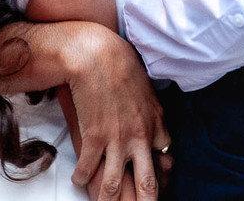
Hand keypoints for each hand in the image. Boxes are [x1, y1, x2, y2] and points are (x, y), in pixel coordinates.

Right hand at [65, 25, 167, 200]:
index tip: (154, 189)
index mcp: (155, 127)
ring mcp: (117, 140)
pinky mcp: (94, 136)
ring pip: (115, 185)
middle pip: (147, 185)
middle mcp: (139, 139)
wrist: (98, 55)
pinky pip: (88, 168)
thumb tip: (160, 137)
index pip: (164, 163)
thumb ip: (155, 118)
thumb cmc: (123, 68)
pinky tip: (79, 180)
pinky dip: (82, 178)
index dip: (161, 180)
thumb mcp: (149, 94)